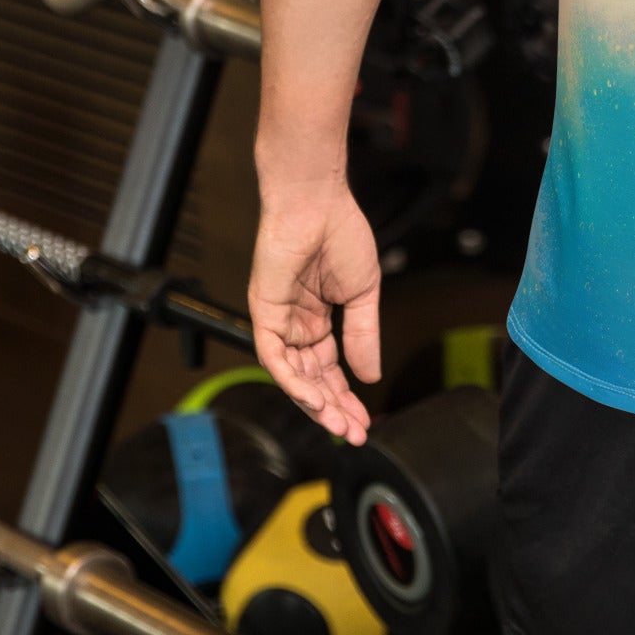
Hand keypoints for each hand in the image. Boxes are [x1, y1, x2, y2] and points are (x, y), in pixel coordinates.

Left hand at [248, 175, 382, 444]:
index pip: (330, 368)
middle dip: (333, 408)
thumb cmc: (340, 233)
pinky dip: (293, 381)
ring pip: (293, 376)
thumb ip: (364, 335)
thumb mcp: (363, 292)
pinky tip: (315, 399)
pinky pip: (275, 357)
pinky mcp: (263, 314)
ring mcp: (278, 322)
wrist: (318, 202)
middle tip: (353, 432)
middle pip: (312, 379)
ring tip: (338, 424)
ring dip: (315, 403)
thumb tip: (371, 375)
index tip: (363, 420)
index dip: (346, 395)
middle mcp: (295, 325)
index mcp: (317, 318)